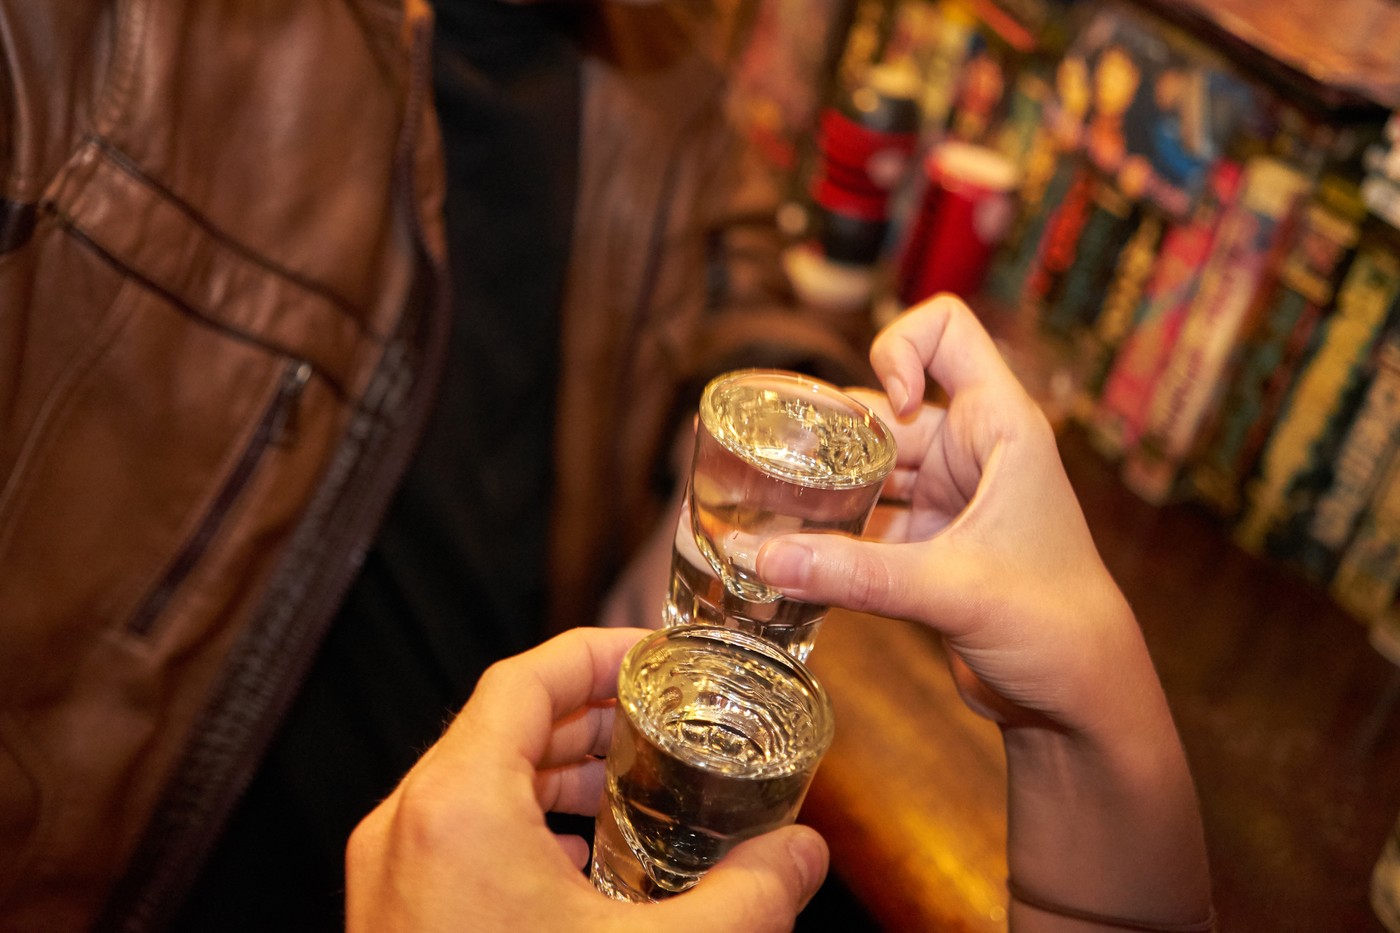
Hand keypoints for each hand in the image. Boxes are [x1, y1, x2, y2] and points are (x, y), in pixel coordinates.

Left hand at [345, 626, 827, 932]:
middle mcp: (407, 827)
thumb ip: (745, 902)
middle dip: (594, 719)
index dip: (600, 652)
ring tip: (640, 790)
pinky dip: (529, 827)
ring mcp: (390, 875)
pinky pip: (463, 837)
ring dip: (562, 776)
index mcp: (455, 806)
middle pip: (505, 726)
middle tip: (668, 721)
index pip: (527, 678)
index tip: (661, 654)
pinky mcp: (393, 918)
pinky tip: (591, 867)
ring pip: (481, 783)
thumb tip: (805, 856)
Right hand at [756, 294, 1142, 735]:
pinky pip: (865, 521)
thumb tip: (763, 557)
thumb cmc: (1057, 626)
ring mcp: (947, 498)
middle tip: (766, 466)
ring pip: (867, 469)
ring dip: (822, 489)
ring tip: (759, 509)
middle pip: (882, 408)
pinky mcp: (927, 546)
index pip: (945, 331)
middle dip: (828, 435)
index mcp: (999, 427)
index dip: (899, 350)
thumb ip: (857, 573)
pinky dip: (830, 536)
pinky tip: (789, 557)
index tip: (885, 411)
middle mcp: (970, 451)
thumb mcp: (954, 590)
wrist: (1081, 703)